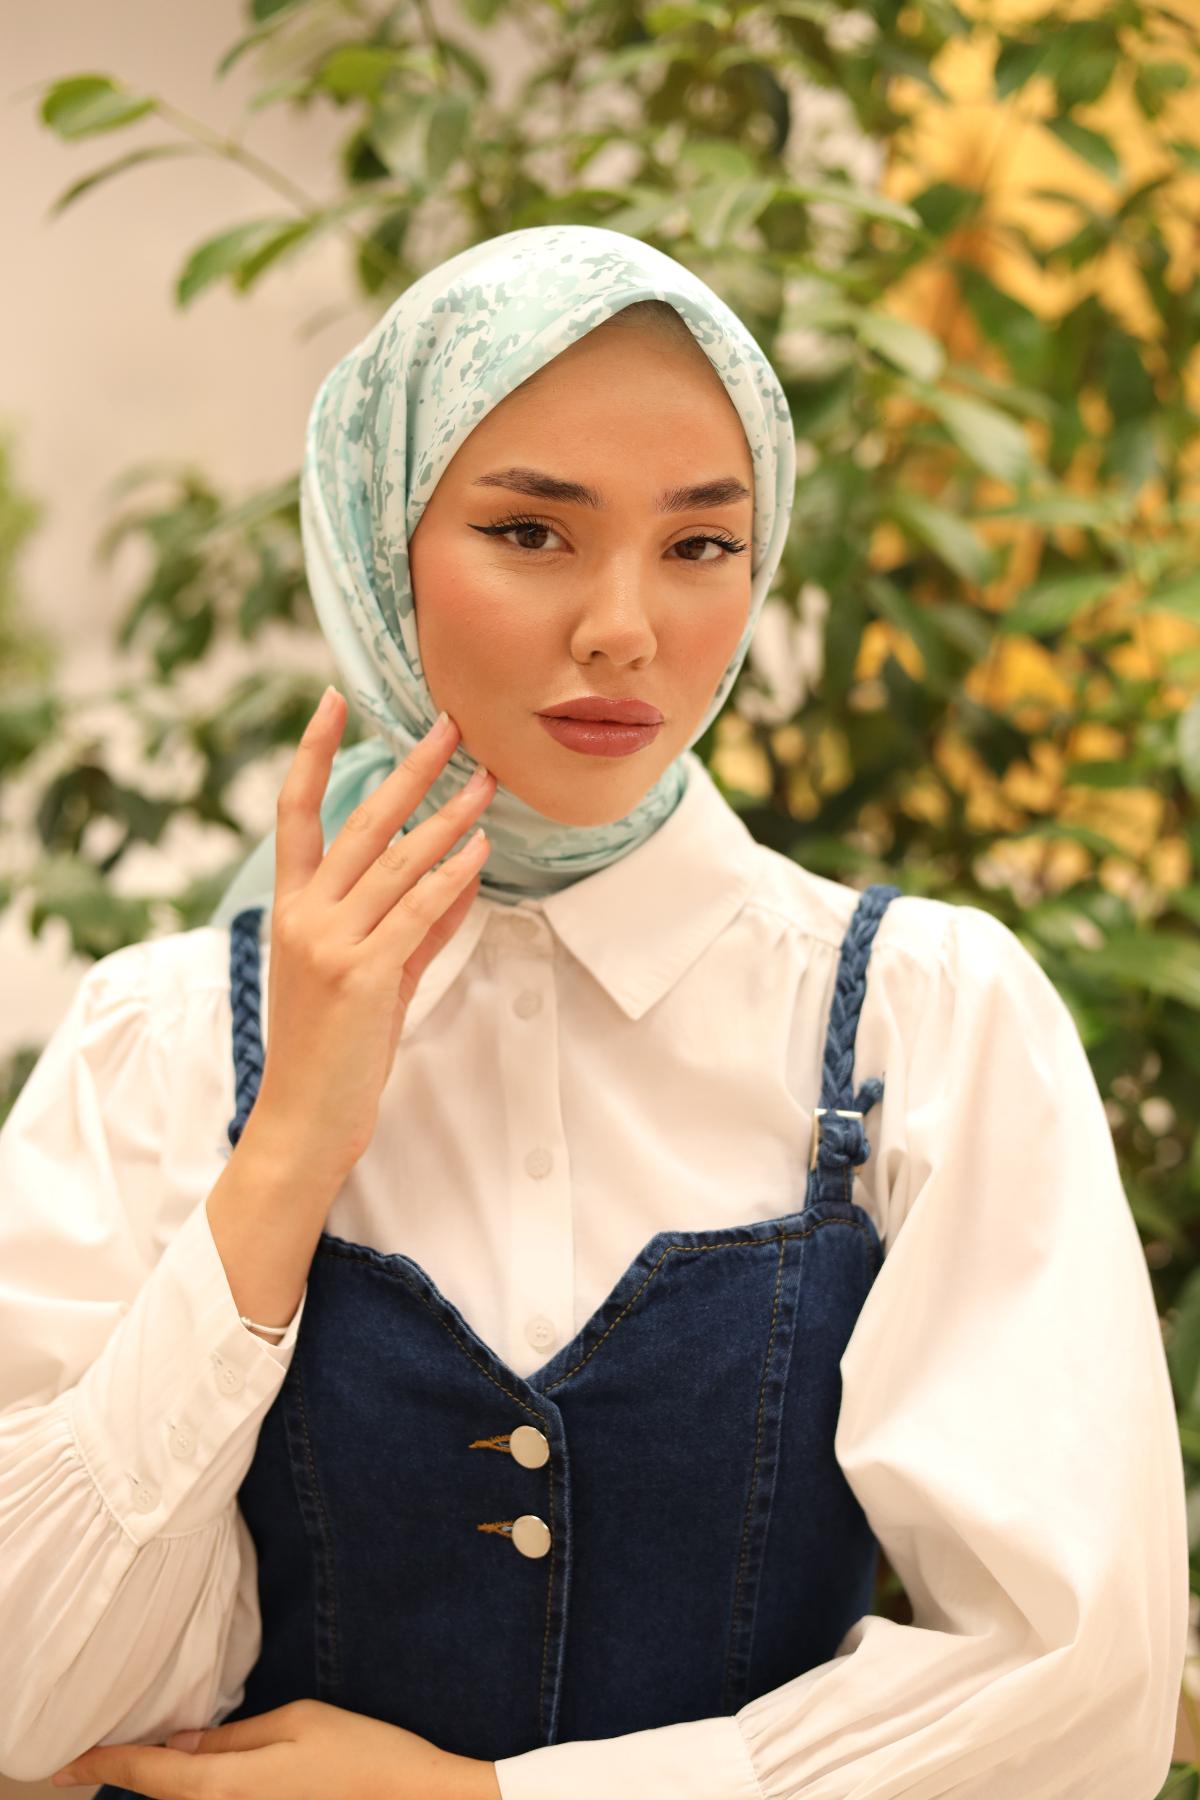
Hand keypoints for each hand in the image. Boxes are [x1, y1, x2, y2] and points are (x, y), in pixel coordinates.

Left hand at [48, 1698, 502, 1798]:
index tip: (66, 1762)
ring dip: (162, 1784)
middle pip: (164, 1796)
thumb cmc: (359, 1753)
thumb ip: (231, 1736)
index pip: (149, 1775)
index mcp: (228, 1786)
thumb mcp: (294, 1721)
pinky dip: (193, 1791)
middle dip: (128, 1774)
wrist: (410, 1798)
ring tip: (138, 1759)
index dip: (103, 1766)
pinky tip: (192, 1772)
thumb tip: (180, 1739)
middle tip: (93, 1757)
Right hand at [255, 688, 495, 1190]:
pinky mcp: (364, 976)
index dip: (314, 752)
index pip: (296, 811)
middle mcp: (303, 915)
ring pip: (398, 862)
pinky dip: (453, 878)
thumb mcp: (371, 972)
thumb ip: (411, 922)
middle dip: (410, 769)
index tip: (335, 699)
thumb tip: (463, 870)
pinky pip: (417, 912)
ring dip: (449, 818)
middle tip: (448, 724)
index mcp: (291, 907)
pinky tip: (481, 852)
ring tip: (486, 782)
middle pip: (362, 822)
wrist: (305, 1117)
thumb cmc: (334, 1047)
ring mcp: (330, 944)